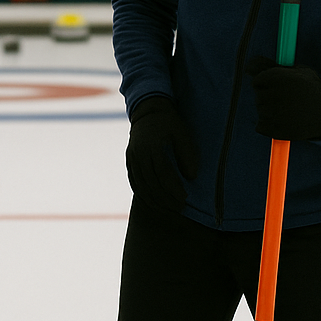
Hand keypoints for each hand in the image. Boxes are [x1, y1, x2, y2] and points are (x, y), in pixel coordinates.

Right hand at [126, 96, 198, 213]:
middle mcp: (138, 153)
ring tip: (169, 209)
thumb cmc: (169, 122)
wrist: (147, 111)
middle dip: (166, 198)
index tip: (185, 198)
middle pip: (151, 182)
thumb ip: (186, 154)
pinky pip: (134, 182)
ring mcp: (131, 157)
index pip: (163, 173)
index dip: (174, 188)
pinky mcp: (129, 161)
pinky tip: (154, 202)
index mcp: (151, 146)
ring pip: (141, 185)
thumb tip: (191, 177)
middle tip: (180, 208)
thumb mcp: (181, 133)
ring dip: (154, 200)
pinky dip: (143, 195)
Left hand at [247, 56, 320, 140]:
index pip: (257, 81)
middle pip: (259, 95)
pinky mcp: (273, 129)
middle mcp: (273, 94)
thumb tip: (247, 67)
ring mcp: (273, 112)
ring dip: (271, 111)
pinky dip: (269, 125)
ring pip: (260, 110)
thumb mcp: (296, 71)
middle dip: (270, 97)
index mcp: (277, 77)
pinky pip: (260, 126)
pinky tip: (285, 121)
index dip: (268, 83)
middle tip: (289, 100)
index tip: (280, 87)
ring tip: (290, 110)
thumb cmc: (311, 88)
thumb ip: (270, 66)